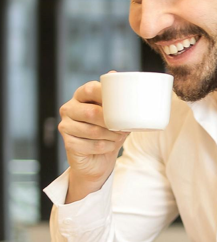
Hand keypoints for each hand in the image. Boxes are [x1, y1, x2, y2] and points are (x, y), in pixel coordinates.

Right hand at [58, 78, 128, 201]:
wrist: (98, 160)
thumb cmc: (108, 133)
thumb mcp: (117, 116)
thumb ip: (119, 102)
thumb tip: (124, 82)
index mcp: (80, 96)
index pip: (90, 89)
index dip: (106, 95)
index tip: (121, 103)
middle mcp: (69, 109)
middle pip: (91, 112)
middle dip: (111, 122)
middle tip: (123, 128)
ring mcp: (65, 126)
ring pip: (93, 130)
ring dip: (111, 136)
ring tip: (118, 137)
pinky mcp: (68, 143)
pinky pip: (92, 145)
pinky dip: (106, 147)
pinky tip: (109, 146)